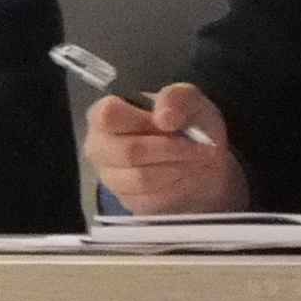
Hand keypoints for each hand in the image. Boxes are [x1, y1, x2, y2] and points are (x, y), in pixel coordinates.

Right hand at [83, 85, 249, 217]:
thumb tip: (164, 118)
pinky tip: (188, 176)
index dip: (143, 120)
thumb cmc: (186, 123)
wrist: (200, 160)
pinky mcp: (128, 201)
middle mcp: (99, 147)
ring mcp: (111, 178)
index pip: (108, 115)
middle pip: (129, 152)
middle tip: (201, 147)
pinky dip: (178, 187)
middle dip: (172, 149)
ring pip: (142, 178)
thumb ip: (176, 98)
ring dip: (178, 169)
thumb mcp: (189, 100)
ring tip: (197, 160)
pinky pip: (152, 199)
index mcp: (105, 114)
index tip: (173, 124)